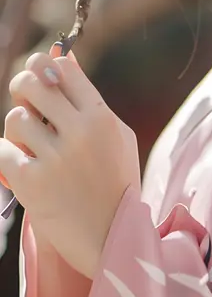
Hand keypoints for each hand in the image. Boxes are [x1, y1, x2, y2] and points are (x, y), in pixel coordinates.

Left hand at [1, 45, 140, 277]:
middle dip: (23, 87)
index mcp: (101, 117)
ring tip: (31, 146)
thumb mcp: (116, 135)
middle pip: (32, 84)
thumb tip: (62, 58)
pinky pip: (2, 151)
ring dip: (18, 130)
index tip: (42, 77)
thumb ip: (89, 97)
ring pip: (15, 118)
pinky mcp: (32, 183)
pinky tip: (20, 166)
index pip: (62, 69)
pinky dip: (7, 156)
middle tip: (25, 100)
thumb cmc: (115, 182)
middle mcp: (79, 132)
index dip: (46, 66)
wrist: (111, 238)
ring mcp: (55, 158)